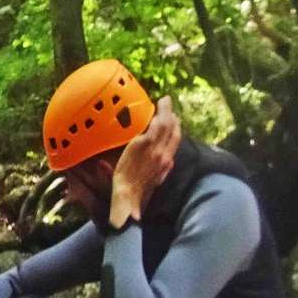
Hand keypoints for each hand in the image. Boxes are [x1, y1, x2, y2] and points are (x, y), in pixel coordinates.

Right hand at [109, 98, 180, 225]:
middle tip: (168, 104)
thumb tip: (150, 128)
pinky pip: (172, 149)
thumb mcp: (127, 154)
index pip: (161, 124)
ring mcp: (164, 160)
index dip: (164, 111)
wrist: (130, 197)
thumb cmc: (122, 177)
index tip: (163, 100)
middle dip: (170, 115)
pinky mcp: (165, 168)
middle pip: (170, 129)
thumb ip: (141, 141)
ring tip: (173, 117)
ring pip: (174, 138)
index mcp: (150, 146)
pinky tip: (171, 137)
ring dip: (175, 126)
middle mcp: (161, 152)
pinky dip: (173, 138)